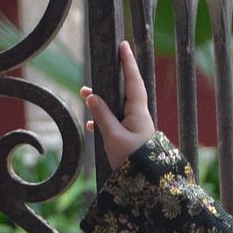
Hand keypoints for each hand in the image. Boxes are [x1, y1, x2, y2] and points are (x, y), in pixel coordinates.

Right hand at [81, 39, 154, 170]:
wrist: (149, 188)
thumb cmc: (133, 162)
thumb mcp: (113, 137)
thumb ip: (102, 116)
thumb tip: (92, 96)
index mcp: (138, 113)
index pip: (133, 82)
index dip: (128, 63)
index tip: (123, 45)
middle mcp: (139, 117)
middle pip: (125, 91)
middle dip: (111, 80)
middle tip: (101, 67)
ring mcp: (136, 128)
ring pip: (117, 108)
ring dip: (102, 102)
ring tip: (83, 95)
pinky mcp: (131, 140)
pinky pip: (115, 124)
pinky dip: (103, 121)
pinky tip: (90, 125)